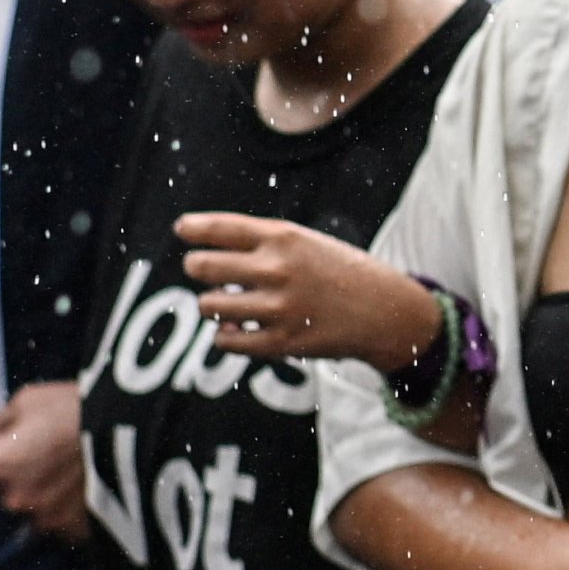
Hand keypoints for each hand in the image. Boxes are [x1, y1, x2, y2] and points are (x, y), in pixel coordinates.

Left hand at [0, 380, 87, 537]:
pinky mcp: (77, 536)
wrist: (134, 432)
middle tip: (56, 458)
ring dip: (51, 499)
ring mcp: (46, 523)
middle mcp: (14, 503)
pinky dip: (77, 512)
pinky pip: (69, 525)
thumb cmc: (74, 410)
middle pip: (10, 495)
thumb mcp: (27, 401)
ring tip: (80, 474)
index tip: (25, 447)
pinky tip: (95, 489)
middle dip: (26, 480)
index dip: (2, 457)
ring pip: (40, 513)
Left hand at [177, 213, 443, 369]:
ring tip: (228, 303)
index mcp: (284, 237)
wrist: (386, 311)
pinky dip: (226, 335)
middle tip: (205, 271)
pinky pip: (226, 340)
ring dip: (212, 304)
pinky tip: (238, 329)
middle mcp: (277, 269)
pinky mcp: (281, 342)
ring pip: (209, 305)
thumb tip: (204, 264)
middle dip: (197, 268)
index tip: (182, 229)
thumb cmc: (339, 273)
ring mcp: (278, 307)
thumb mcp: (307, 244)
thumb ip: (261, 246)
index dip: (192, 228)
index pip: (220, 228)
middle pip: (202, 266)